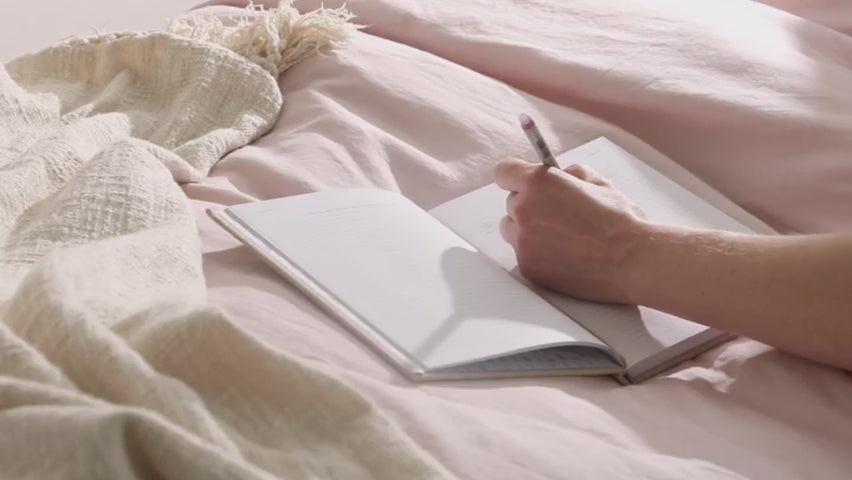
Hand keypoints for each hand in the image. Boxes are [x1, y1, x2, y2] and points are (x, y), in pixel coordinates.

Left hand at [494, 157, 648, 303]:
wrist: (633, 260)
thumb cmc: (621, 221)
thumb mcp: (599, 182)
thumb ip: (572, 174)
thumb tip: (562, 174)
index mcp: (538, 183)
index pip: (504, 172)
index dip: (516, 176)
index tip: (525, 182)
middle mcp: (524, 210)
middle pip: (511, 202)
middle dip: (529, 204)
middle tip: (557, 213)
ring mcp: (523, 241)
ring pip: (512, 230)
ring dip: (528, 230)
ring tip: (560, 236)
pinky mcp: (528, 267)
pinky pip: (524, 255)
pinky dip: (538, 254)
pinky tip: (565, 255)